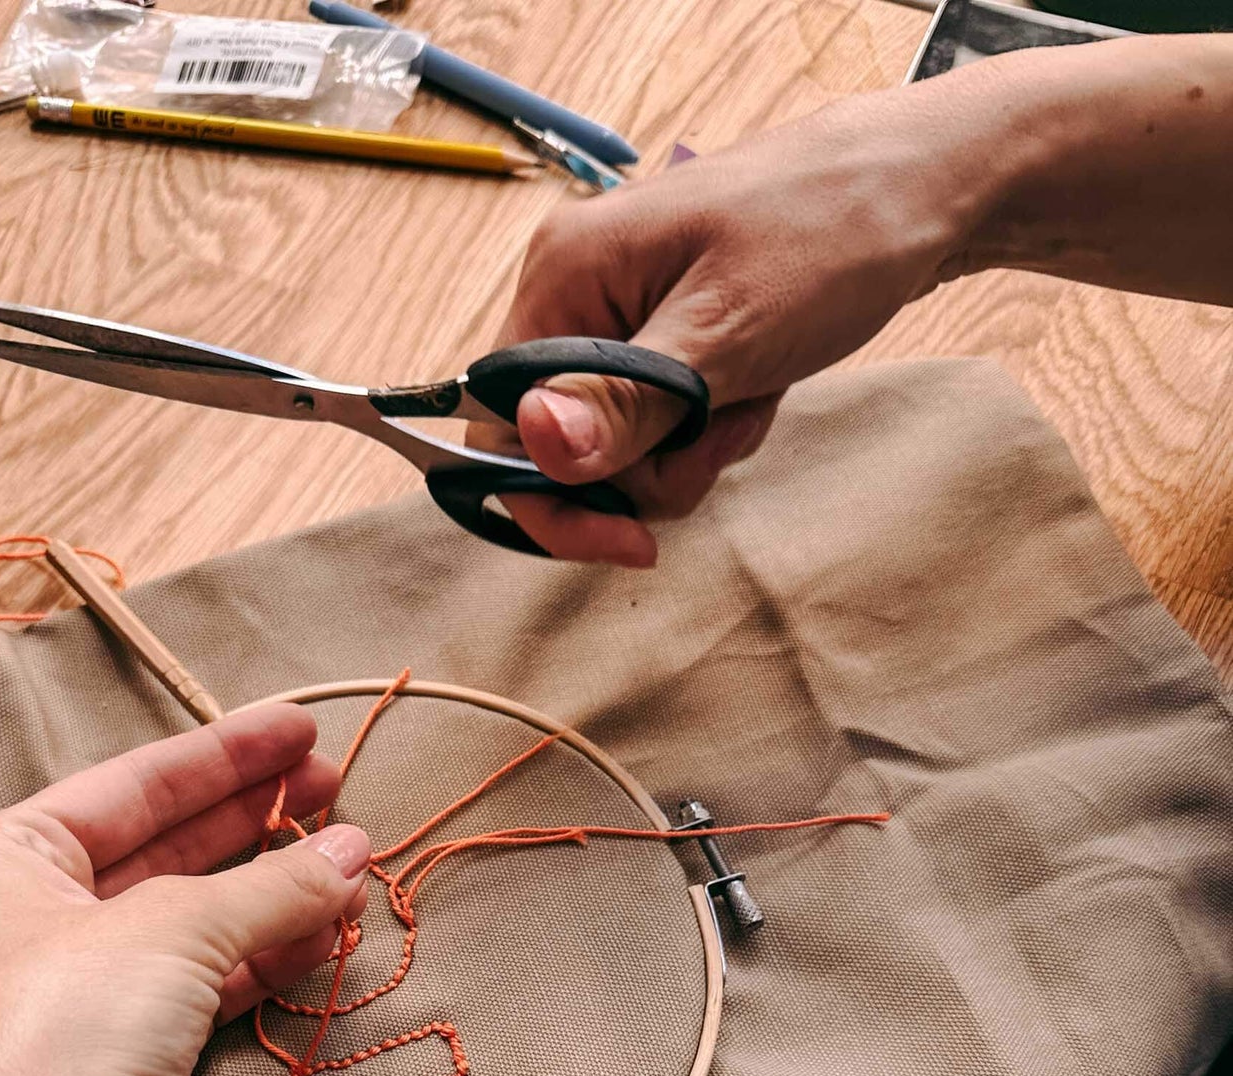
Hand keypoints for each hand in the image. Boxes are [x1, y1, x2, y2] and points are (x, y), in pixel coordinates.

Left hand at [0, 703, 370, 1075]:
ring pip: (192, 920)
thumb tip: (355, 849)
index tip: (305, 728)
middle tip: (339, 788)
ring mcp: (76, 994)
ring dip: (270, 894)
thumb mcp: (171, 931)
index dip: (227, 752)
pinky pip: (201, 985)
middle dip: (255, 817)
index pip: (135, 782)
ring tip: (350, 868)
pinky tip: (319, 938)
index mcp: (9, 857)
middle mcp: (32, 918)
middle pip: (166, 845)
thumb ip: (271, 884)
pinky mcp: (117, 1061)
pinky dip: (260, 959)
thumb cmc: (58, 1032)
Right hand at [486, 82, 996, 565]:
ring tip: (750, 400)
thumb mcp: (728, 331)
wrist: (924, 189)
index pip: (500, 423)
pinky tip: (757, 391)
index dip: (553, 498)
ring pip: (615, 443)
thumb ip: (625, 399)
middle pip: (560, 444)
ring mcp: (620, 314)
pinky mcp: (664, 332)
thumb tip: (534, 446)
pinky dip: (706, 429)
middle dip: (642, 470)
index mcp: (565, 276)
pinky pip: (657, 419)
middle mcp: (577, 294)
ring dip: (686, 451)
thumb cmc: (832, 234)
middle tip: (718, 440)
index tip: (630, 538)